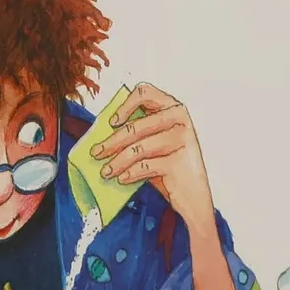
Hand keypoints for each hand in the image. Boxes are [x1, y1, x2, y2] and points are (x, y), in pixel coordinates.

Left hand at [89, 81, 214, 232]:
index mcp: (172, 107)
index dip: (126, 105)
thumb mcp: (155, 144)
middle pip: (137, 126)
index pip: (146, 93)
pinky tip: (122, 178)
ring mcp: (182, 140)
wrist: (194, 196)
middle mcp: (179, 119)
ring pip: (140, 148)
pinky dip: (131, 173)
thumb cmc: (170, 166)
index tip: (112, 122)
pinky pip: (147, 166)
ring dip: (118, 161)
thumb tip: (103, 137)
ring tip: (106, 172)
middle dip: (112, 142)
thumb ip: (138, 134)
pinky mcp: (180, 162)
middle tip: (96, 153)